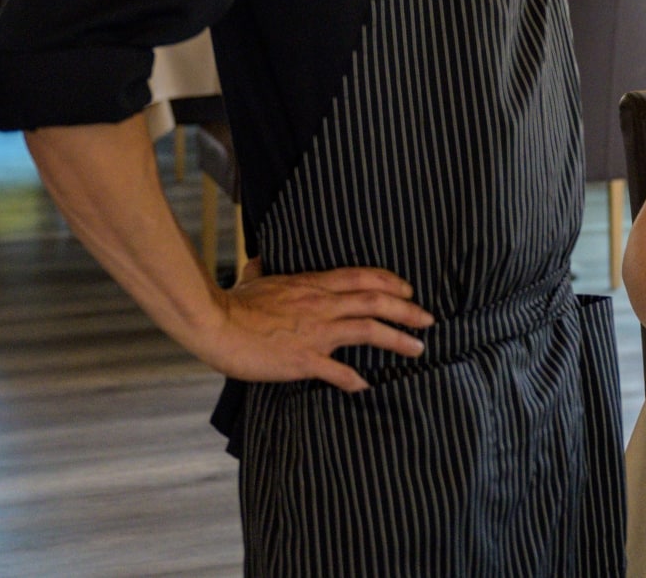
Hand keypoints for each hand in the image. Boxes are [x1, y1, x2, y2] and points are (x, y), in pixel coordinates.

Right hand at [194, 260, 434, 393]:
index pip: (362, 277)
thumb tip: (259, 261)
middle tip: (428, 319)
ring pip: (369, 330)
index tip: (408, 290)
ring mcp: (316, 332)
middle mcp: (322, 305)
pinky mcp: (303, 359)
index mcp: (313, 285)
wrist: (217, 325)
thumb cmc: (233, 303)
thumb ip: (262, 270)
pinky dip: (354, 378)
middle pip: (376, 302)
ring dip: (398, 339)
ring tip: (418, 348)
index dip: (390, 283)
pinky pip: (337, 370)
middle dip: (407, 310)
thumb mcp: (253, 279)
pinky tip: (366, 385)